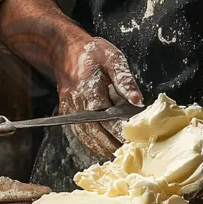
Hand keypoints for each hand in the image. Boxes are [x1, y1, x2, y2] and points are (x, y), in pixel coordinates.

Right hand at [56, 35, 142, 159]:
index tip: (135, 139)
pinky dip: (93, 143)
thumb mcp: (112, 58)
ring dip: (105, 147)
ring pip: (88, 138)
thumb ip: (124, 80)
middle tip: (133, 151)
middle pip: (98, 133)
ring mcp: (70, 112)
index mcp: (90, 91)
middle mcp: (77, 105)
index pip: (109, 118)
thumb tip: (138, 100)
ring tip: (122, 153)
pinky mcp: (67, 115)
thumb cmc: (91, 53)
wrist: (65, 50)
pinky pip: (81, 135)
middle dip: (115, 144)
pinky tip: (106, 147)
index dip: (122, 131)